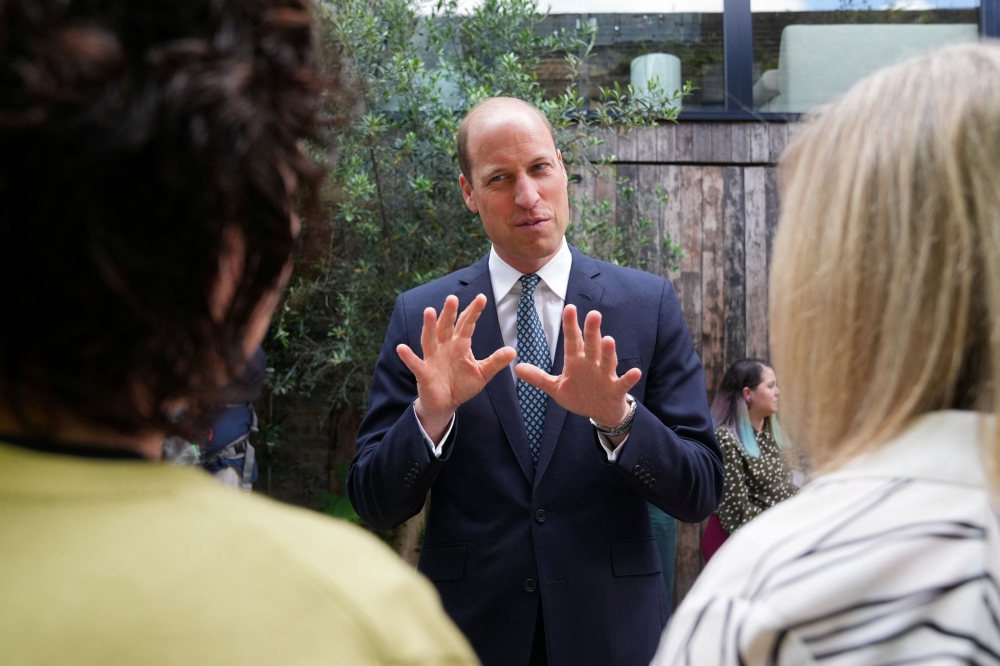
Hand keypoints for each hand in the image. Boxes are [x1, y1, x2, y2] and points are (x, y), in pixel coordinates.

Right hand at [397, 294, 515, 441]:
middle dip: (449, 313)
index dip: (473, 312)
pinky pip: (415, 363)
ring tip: (429, 311)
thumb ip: (495, 361)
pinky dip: (408, 356)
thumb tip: (513, 351)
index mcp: (460, 345)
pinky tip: (402, 348)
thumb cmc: (462, 385)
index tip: (482, 298)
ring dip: (429, 326)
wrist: (446, 404)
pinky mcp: (423, 372)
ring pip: (430, 339)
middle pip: (446, 326)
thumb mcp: (482, 373)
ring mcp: (433, 358)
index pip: (467, 324)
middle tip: (453, 298)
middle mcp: (445, 347)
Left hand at [515, 305, 640, 438]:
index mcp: (577, 361)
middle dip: (592, 331)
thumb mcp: (556, 388)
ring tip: (608, 340)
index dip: (571, 326)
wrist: (601, 412)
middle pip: (591, 345)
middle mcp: (592, 364)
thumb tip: (517, 368)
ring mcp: (605, 376)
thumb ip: (538, 378)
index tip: (569, 309)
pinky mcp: (616, 389)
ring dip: (608, 352)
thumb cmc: (580, 395)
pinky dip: (629, 378)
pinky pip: (623, 383)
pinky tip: (635, 372)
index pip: (573, 340)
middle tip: (593, 314)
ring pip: (607, 361)